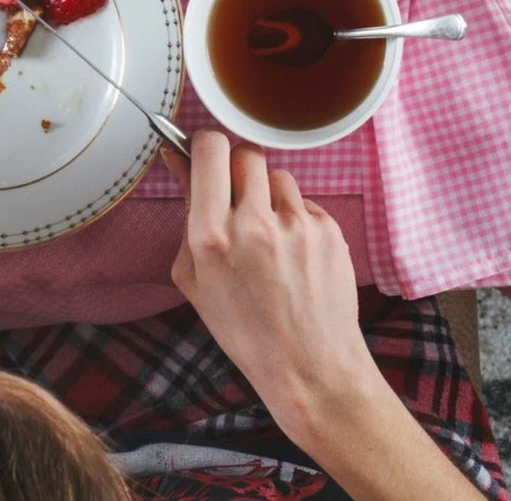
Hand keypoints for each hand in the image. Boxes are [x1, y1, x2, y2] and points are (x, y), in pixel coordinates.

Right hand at [166, 131, 383, 437]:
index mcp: (212, 236)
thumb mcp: (193, 278)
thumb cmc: (244, 328)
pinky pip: (304, 203)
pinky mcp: (329, 230)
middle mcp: (255, 224)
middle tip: (236, 198)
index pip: (210, 150)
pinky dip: (295, 218)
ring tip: (269, 237)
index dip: (203, 145)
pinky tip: (293, 254)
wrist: (310, 365)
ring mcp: (297, 225)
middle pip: (245, 153)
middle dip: (237, 169)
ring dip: (268, 195)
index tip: (203, 155)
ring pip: (277, 176)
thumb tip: (181, 164)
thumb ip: (187, 216)